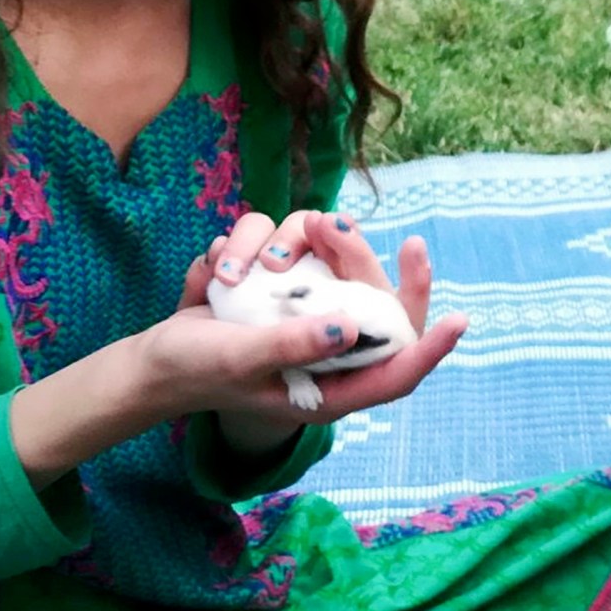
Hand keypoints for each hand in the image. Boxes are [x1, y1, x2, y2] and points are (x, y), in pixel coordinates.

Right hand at [168, 212, 465, 432]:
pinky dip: (252, 248)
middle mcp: (329, 348)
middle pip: (374, 298)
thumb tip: (351, 327)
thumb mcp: (240, 360)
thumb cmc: (197, 369)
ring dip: (292, 247)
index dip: (429, 348)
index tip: (458, 319)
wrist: (152, 358)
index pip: (397, 371)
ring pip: (332, 262)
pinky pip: (288, 249)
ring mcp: (307, 312)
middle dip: (358, 257)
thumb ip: (292, 346)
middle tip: (333, 224)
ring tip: (247, 265)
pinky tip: (218, 272)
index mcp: (330, 387)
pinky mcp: (283, 284)